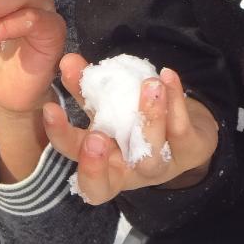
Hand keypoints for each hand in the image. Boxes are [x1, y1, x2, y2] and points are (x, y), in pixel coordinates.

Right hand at [41, 55, 218, 205]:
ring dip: (148, 119)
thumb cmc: (135, 121)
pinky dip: (175, 102)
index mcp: (104, 167)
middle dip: (95, 162)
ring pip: (150, 155)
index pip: (82, 180)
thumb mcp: (107, 109)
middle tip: (94, 135)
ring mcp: (162, 167)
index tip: (52, 112)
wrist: (186, 126)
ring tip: (148, 85)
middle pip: (107, 182)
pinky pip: (181, 131)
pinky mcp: (190, 151)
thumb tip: (68, 61)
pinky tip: (167, 76)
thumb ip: (85, 91)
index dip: (66, 155)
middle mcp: (130, 174)